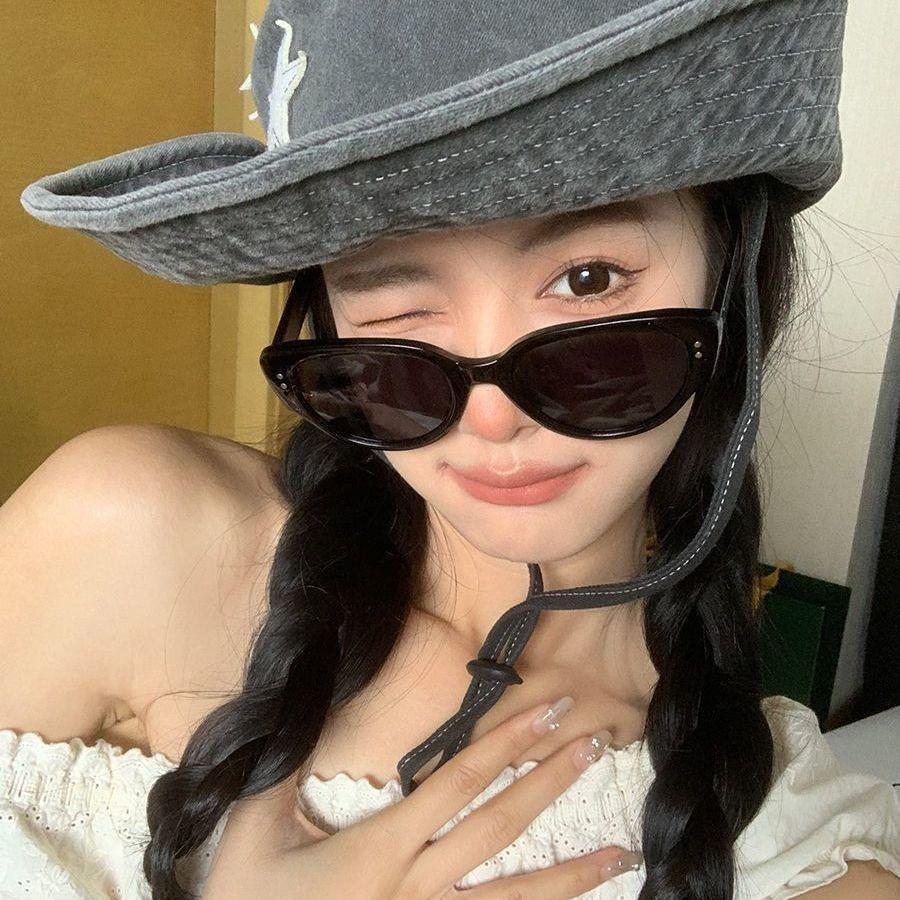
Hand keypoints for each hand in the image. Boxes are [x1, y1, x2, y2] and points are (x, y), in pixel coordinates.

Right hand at [202, 697, 641, 898]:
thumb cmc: (246, 899)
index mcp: (381, 847)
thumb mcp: (253, 830)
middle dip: (546, 783)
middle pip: (495, 827)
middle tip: (592, 745)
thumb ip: (285, 771)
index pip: (456, 782)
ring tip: (619, 854)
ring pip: (511, 898)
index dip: (503, 743)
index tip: (545, 711)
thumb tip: (307, 708)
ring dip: (569, 873)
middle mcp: (416, 887)